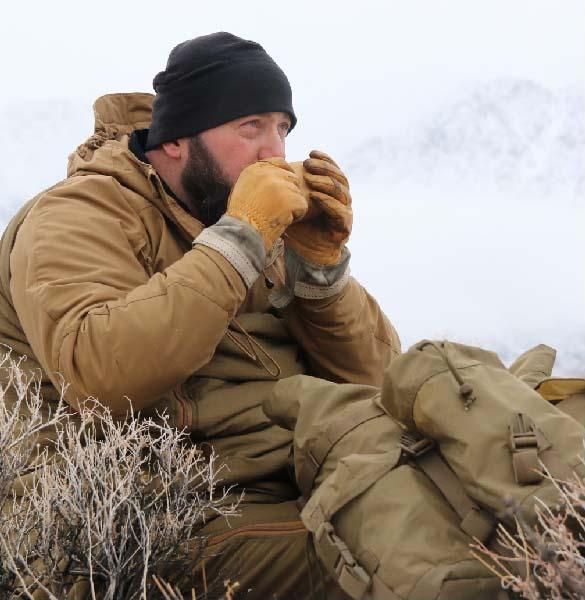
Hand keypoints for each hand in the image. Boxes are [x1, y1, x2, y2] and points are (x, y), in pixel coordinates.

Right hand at [226, 158, 307, 250]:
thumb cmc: (242, 218)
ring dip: (292, 206)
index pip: (279, 162)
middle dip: (290, 193)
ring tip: (276, 216)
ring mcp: (280, 185)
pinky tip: (283, 222)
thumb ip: (260, 179)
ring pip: (298, 193)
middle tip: (277, 209)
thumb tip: (277, 175)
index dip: (286, 174)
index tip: (285, 187)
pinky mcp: (291, 198)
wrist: (243, 233)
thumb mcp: (244, 190)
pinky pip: (303, 205)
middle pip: (292, 178)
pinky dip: (297, 216)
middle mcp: (267, 173)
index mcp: (254, 169)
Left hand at [285, 150, 351, 264]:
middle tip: (308, 163)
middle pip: (340, 178)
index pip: (334, 171)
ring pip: (342, 192)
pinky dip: (328, 203)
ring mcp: (345, 214)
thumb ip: (289, 189)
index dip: (325, 160)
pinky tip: (315, 197)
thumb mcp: (291, 205)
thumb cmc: (299, 228)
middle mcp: (342, 202)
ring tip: (310, 178)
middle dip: (325, 168)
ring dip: (325, 183)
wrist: (305, 255)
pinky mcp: (344, 228)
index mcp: (333, 193)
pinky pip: (340, 212)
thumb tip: (271, 167)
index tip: (310, 153)